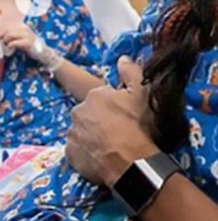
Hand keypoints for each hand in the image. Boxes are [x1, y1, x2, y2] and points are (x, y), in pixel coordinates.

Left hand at [0, 22, 40, 58]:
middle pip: (8, 31)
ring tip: (6, 48)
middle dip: (3, 38)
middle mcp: (26, 29)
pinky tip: (10, 52)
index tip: (1, 40)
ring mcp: (28, 35)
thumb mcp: (23, 39)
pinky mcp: (28, 43)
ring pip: (10, 35)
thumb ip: (14, 37)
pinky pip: (13, 43)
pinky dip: (9, 47)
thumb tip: (2, 38)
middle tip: (3, 45)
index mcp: (24, 27)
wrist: (44, 53)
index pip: (8, 28)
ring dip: (5, 42)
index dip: (2, 34)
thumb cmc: (32, 46)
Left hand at [67, 57, 157, 186]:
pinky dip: (87, 151)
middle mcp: (78, 112)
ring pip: (83, 131)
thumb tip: (122, 59)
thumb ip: (132, 72)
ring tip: (111, 144)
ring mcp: (72, 134)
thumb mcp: (143, 94)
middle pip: (90, 113)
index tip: (125, 114)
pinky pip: (79, 149)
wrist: (129, 162)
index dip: (115, 104)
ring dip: (93, 135)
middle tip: (118, 129)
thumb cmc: (137, 125)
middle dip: (100, 118)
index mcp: (94, 95)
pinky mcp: (70, 155)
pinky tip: (102, 155)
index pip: (102, 96)